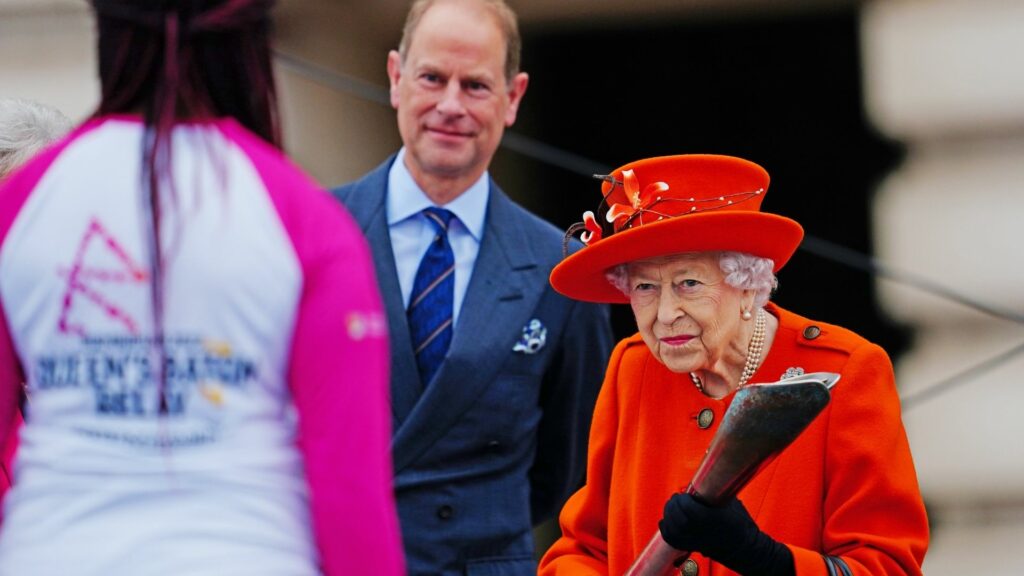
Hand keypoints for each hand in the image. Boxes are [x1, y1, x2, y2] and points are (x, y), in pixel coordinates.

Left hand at [658, 493, 794, 575]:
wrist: (744, 547)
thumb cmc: (739, 522)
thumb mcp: (732, 504)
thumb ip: (717, 492)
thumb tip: (708, 475)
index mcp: (714, 519)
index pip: (690, 509)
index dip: (683, 500)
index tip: (684, 494)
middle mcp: (703, 531)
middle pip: (679, 519)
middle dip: (673, 505)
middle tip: (676, 498)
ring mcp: (697, 541)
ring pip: (674, 530)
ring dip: (668, 515)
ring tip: (671, 507)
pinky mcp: (692, 547)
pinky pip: (673, 541)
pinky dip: (666, 529)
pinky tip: (665, 520)